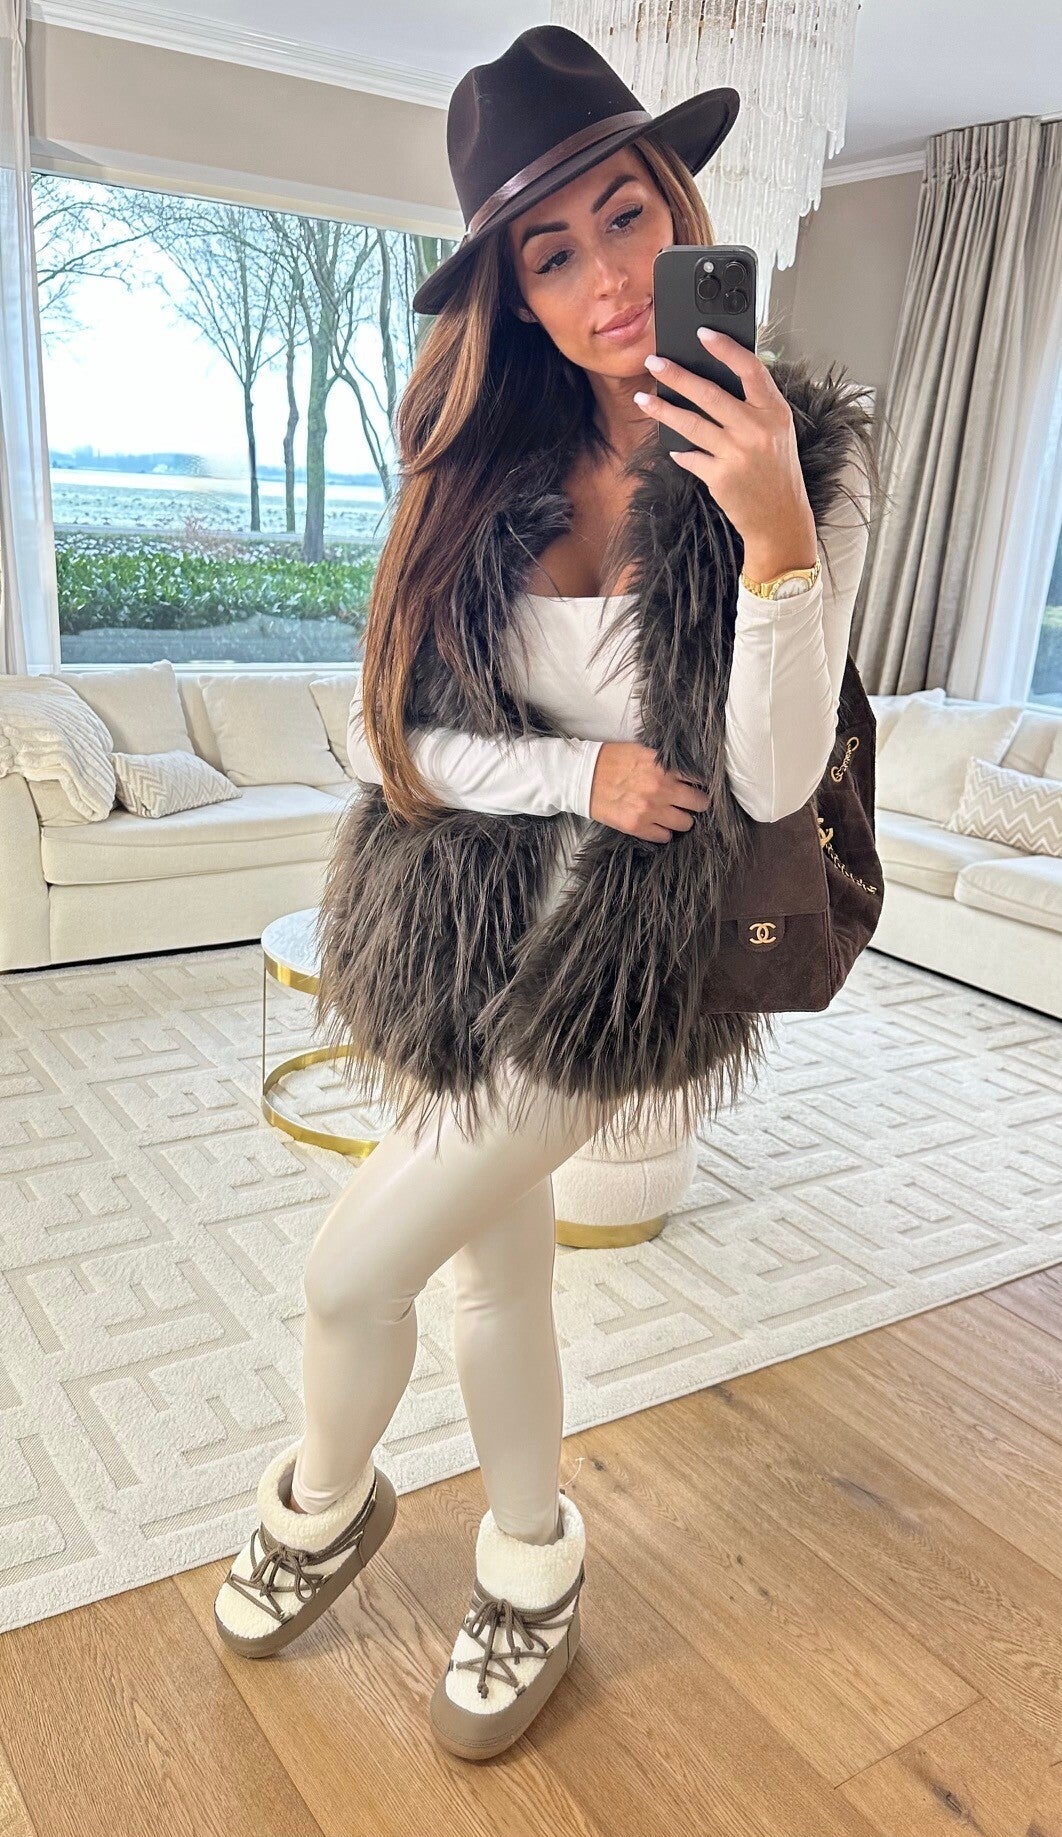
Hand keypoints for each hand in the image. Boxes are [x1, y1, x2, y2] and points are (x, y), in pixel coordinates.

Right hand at [588, 741, 710, 841]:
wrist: (583, 777)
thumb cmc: (611, 761)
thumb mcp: (642, 752)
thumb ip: (665, 763)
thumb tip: (685, 773)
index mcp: (663, 768)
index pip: (698, 780)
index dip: (699, 784)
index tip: (697, 787)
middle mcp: (660, 790)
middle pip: (699, 804)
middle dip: (697, 803)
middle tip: (690, 803)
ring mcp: (650, 811)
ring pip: (685, 823)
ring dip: (681, 819)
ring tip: (672, 815)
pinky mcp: (637, 827)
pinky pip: (665, 837)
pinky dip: (664, 832)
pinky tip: (656, 823)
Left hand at [635, 328, 816, 566]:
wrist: (780, 519)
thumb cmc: (776, 471)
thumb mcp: (778, 432)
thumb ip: (755, 406)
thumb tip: (715, 379)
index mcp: (775, 411)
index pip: (750, 369)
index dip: (725, 348)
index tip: (702, 333)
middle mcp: (757, 429)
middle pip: (709, 393)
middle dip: (676, 375)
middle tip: (654, 362)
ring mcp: (737, 453)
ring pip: (690, 423)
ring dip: (662, 409)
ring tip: (644, 398)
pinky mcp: (720, 476)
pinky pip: (690, 457)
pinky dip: (680, 452)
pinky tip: (673, 448)